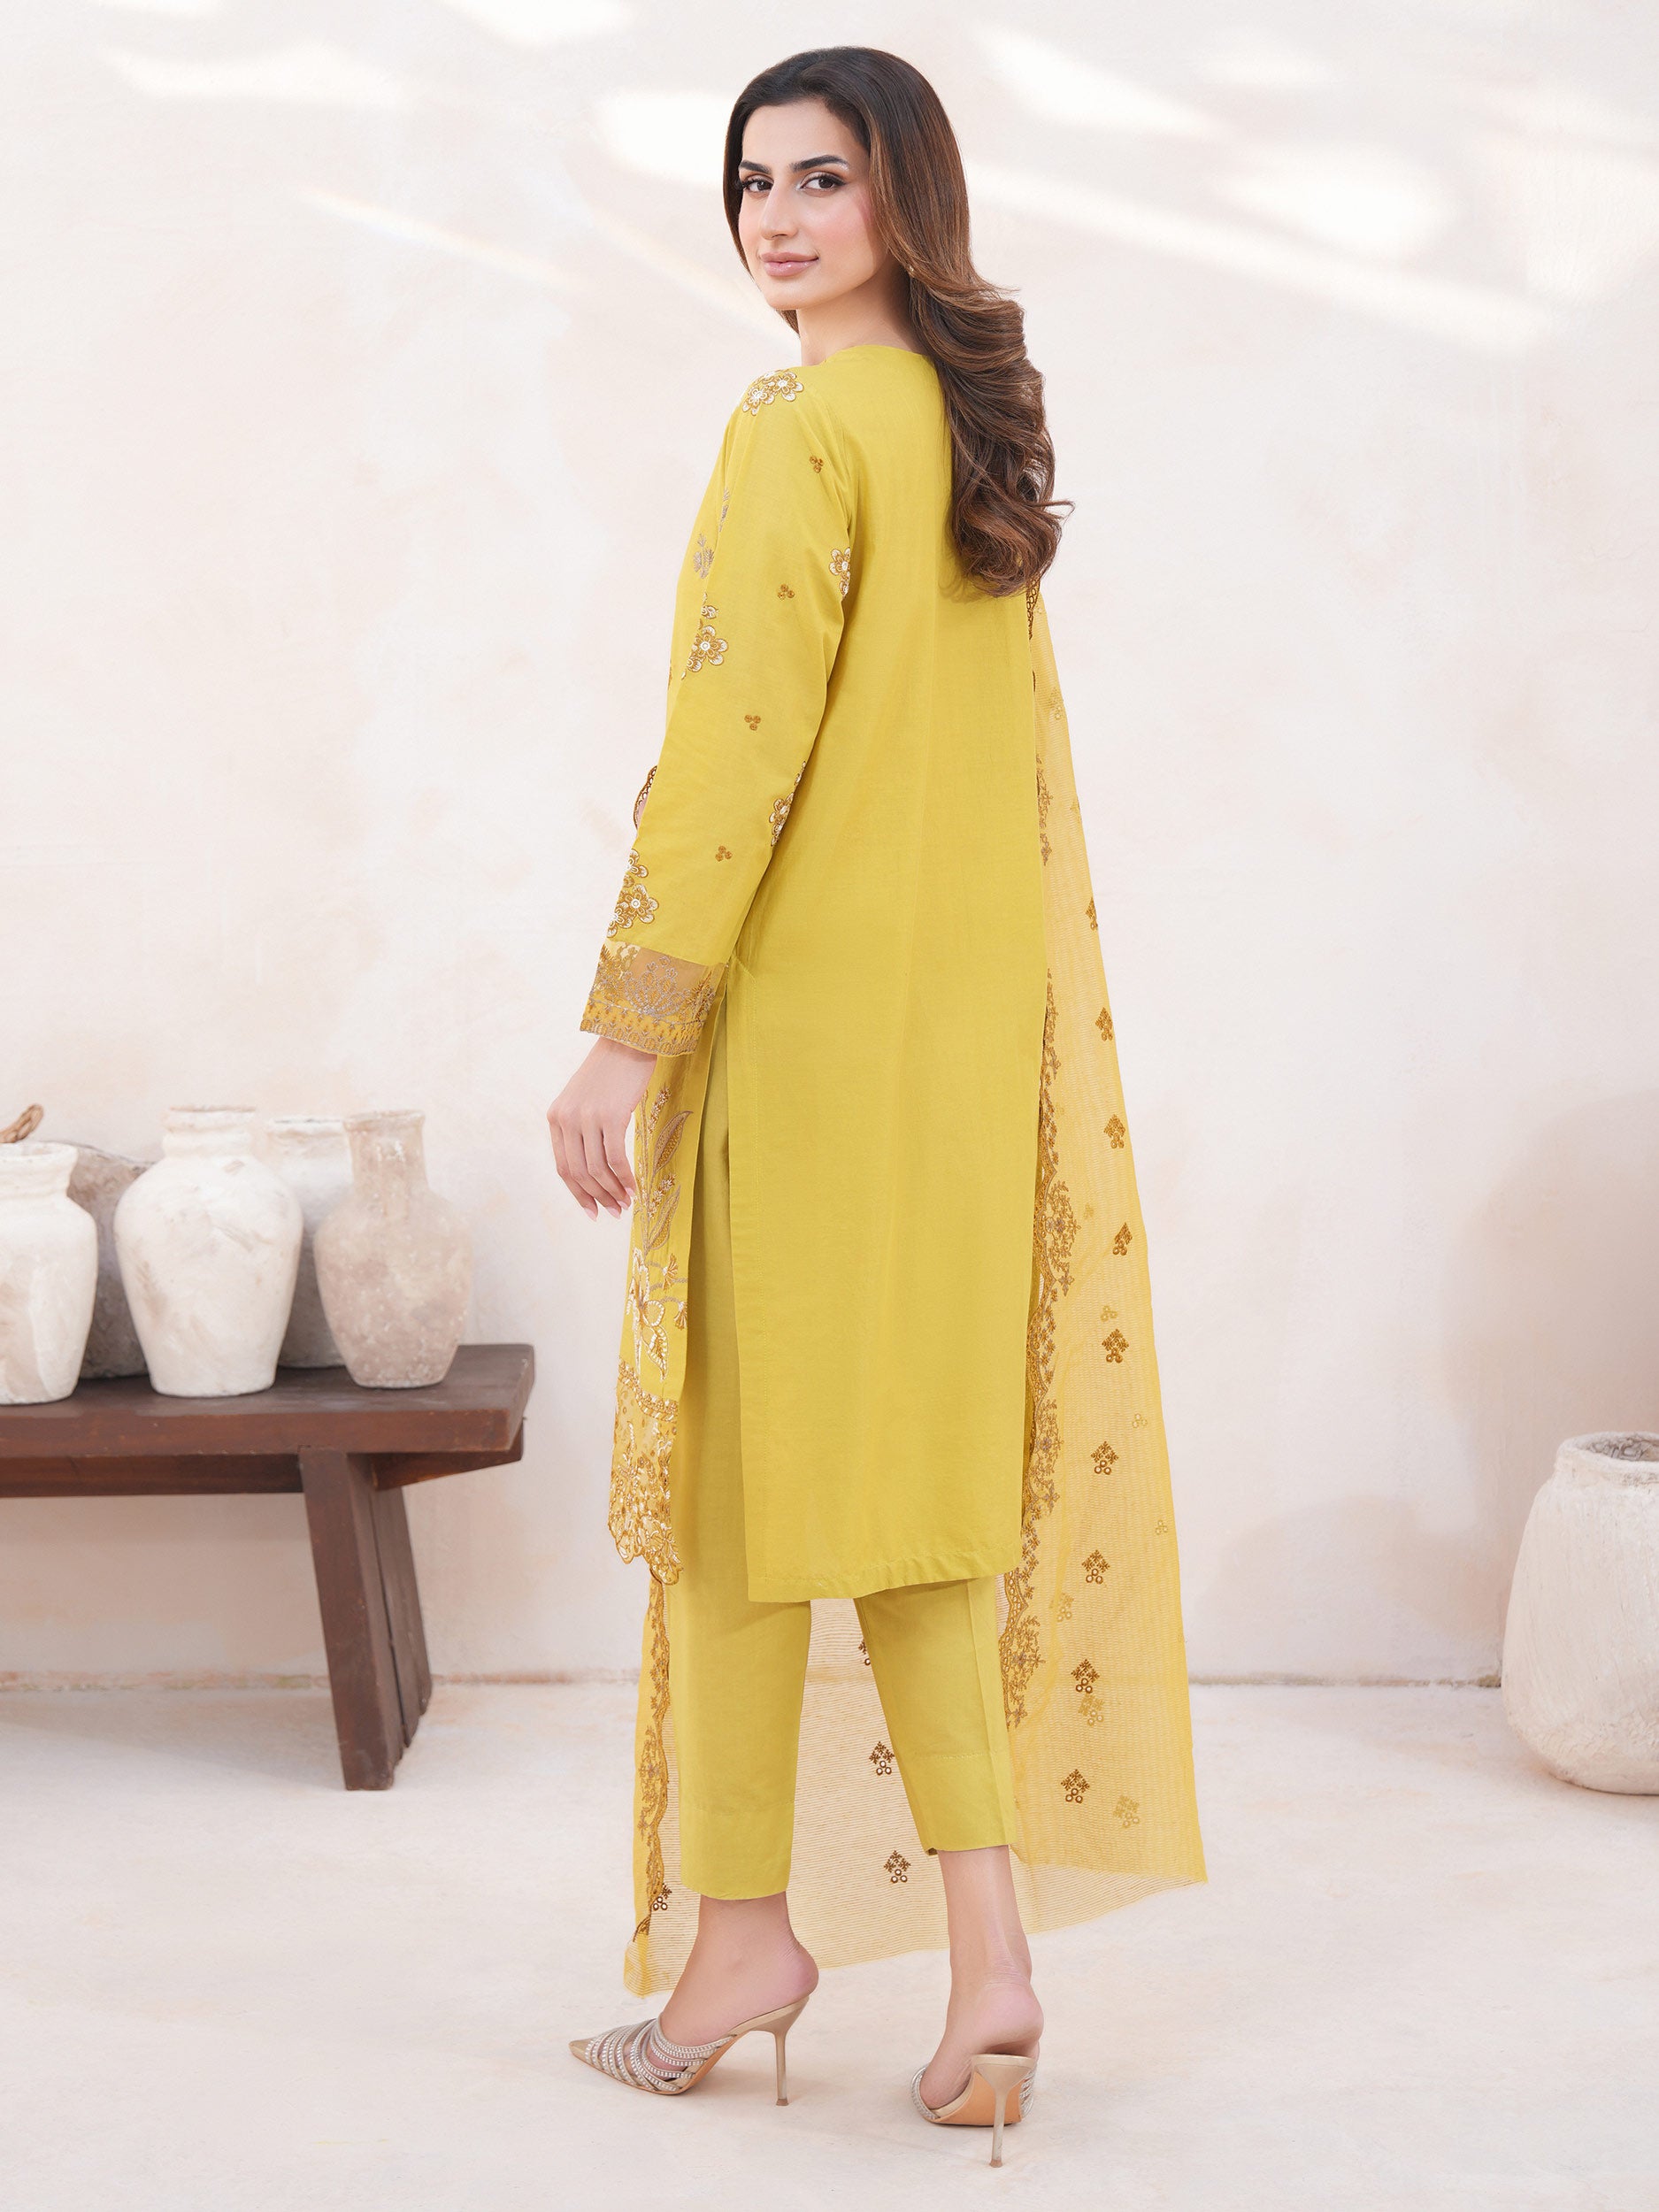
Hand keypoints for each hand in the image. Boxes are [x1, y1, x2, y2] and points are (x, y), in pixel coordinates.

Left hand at [547, 1037, 656, 1217]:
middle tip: (615, 1212)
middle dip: (597, 1197)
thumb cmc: (609, 1074)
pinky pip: (615, 1158)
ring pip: (597, 1169)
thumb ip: (580, 1130)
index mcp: (555, 1118)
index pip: (562, 1167)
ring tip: (626, 1203)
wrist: (626, 1043)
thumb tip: (593, 1171)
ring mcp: (587, 1117)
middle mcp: (567, 1119)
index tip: (593, 1211)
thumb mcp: (583, 1101)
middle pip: (579, 1173)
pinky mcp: (611, 1116)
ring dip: (612, 1191)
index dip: (578, 1194)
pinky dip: (624, 1178)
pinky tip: (634, 1187)